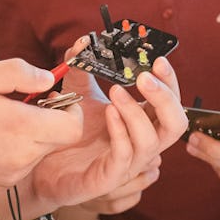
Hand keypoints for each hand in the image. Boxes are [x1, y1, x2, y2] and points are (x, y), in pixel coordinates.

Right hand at [0, 60, 83, 192]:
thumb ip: (18, 73)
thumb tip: (47, 79)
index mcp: (19, 128)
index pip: (73, 126)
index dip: (69, 108)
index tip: (50, 95)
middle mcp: (20, 157)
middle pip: (60, 139)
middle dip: (50, 118)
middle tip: (20, 102)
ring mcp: (10, 175)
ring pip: (41, 152)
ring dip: (32, 134)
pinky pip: (22, 164)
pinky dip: (16, 149)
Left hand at [23, 52, 184, 210]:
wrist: (43, 165)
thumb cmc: (69, 133)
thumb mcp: (77, 94)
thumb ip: (81, 68)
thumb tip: (83, 41)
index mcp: (142, 121)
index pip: (170, 103)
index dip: (170, 83)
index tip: (157, 60)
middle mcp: (141, 143)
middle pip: (175, 124)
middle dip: (165, 99)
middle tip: (144, 77)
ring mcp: (129, 163)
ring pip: (151, 141)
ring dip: (136, 113)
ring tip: (116, 92)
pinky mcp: (109, 178)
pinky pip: (125, 156)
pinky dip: (120, 131)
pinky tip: (108, 112)